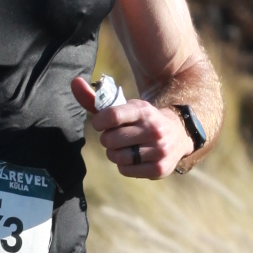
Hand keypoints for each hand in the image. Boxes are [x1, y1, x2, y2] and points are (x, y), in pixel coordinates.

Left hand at [72, 75, 186, 178]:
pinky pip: (125, 170)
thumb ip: (96, 98)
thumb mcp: (125, 106)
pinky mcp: (159, 168)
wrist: (178, 134)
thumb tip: (74, 82)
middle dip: (107, 139)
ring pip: (116, 157)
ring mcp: (158, 150)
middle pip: (110, 140)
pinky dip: (124, 165)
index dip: (99, 122)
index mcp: (143, 110)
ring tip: (124, 147)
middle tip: (115, 136)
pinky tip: (134, 158)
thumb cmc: (142, 120)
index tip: (100, 124)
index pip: (111, 116)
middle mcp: (153, 129)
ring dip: (114, 153)